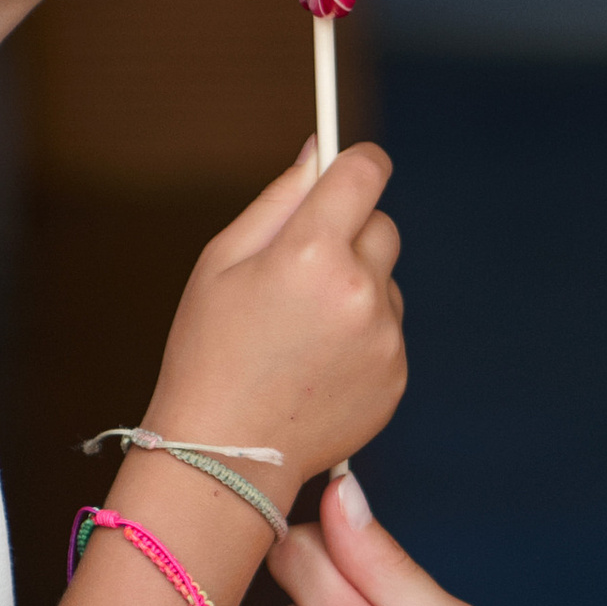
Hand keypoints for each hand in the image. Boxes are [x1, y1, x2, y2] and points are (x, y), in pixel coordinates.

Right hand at [146, 139, 404, 507]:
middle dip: (350, 233)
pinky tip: (317, 365)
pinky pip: (389, 330)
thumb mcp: (221, 261)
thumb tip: (320, 149)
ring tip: (301, 332)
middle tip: (303, 270)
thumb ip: (278, 199)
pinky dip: (362, 336)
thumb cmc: (209, 351)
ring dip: (357, 289)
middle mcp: (359, 291)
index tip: (350, 169)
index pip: (365, 172)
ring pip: (386, 282)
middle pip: (382, 225)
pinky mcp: (397, 377)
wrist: (223, 456)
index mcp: (312, 253)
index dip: (358, 163)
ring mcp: (385, 339)